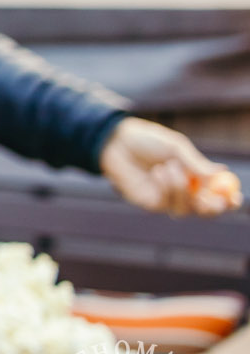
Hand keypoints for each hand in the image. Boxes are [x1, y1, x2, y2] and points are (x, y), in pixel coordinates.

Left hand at [101, 117, 242, 216]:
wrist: (117, 141)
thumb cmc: (148, 141)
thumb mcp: (176, 148)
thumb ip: (196, 163)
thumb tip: (221, 174)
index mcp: (196, 178)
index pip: (218, 196)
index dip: (229, 201)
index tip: (236, 198)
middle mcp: (184, 192)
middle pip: (206, 212)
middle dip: (213, 208)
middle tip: (213, 199)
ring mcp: (167, 200)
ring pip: (186, 208)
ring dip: (181, 188)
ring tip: (168, 165)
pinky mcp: (150, 203)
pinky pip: (166, 203)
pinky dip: (166, 187)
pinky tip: (156, 172)